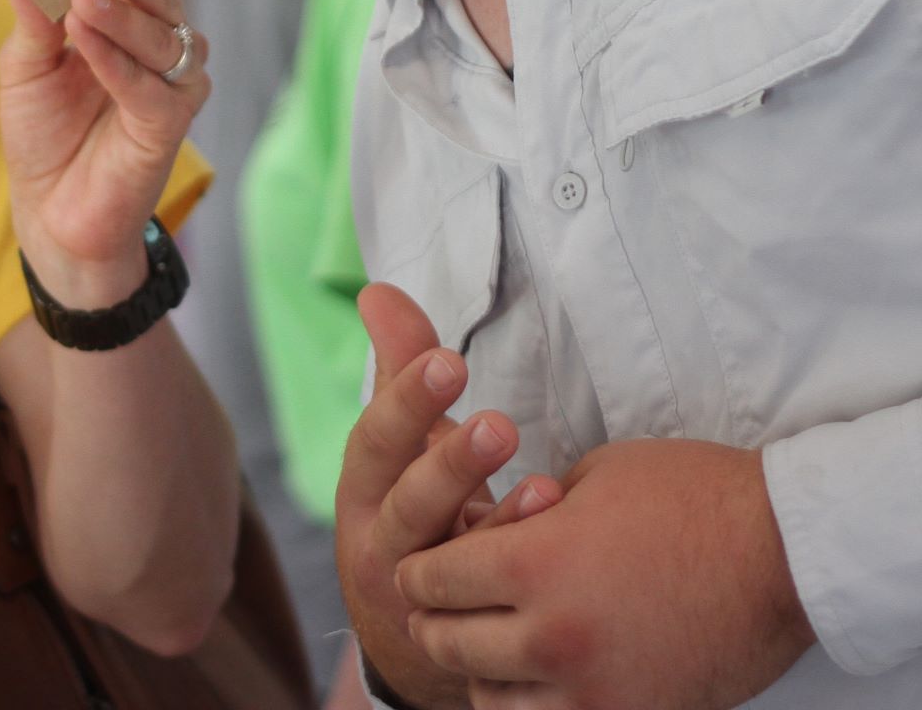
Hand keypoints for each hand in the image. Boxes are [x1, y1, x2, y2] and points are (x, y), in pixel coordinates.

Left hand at [0, 0, 208, 305]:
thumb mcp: (24, 64)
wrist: (50, 213)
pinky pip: (150, 86)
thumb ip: (31, 14)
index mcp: (129, 17)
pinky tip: (86, 41)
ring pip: (163, 33)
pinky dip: (117, 61)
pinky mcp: (170, 124)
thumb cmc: (43, 134)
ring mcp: (170, 83)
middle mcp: (159, 43)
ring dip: (122, 11)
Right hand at [334, 284, 527, 709]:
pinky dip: (522, 564)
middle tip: (498, 425)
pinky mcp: (461, 629)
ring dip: (496, 523)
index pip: (376, 440)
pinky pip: (489, 600)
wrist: (407, 627)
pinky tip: (558, 530)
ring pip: (448, 561)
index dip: (407, 401)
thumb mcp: (401, 443)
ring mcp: (421, 592)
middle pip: (407, 503)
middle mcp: (381, 541)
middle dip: (451, 465)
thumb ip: (399, 368)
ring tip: (544, 488)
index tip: (448, 360)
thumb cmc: (412, 507)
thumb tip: (378, 291)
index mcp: (363, 487)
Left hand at [395, 438, 815, 709]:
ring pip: (489, 700)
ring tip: (487, 646)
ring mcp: (592, 688)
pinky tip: (536, 681)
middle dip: (435, 619)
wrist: (786, 553)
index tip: (421, 566)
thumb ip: (527, 512)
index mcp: (535, 562)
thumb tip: (486, 532)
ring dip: (478, 672)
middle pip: (448, 643)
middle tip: (437, 606)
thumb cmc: (693, 496)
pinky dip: (530, 705)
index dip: (420, 568)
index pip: (433, 579)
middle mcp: (552, 635)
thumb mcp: (593, 477)